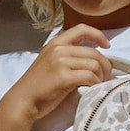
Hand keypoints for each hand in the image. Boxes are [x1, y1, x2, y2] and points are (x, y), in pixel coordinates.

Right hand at [0, 22, 125, 130]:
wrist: (22, 101)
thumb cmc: (37, 86)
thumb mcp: (49, 62)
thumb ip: (67, 56)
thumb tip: (94, 59)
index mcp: (55, 43)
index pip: (82, 29)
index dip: (98, 35)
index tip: (106, 46)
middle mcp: (58, 49)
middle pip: (94, 52)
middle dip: (105, 66)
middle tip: (105, 77)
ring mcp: (60, 62)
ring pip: (95, 64)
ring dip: (101, 76)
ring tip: (98, 85)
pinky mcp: (64, 77)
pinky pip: (90, 76)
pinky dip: (95, 83)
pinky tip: (91, 89)